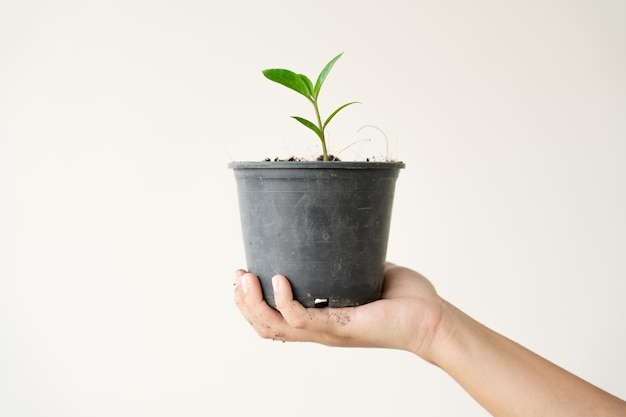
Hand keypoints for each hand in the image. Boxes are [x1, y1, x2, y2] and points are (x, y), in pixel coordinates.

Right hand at [233, 262, 447, 361]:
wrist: (433, 317)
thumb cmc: (405, 300)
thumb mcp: (366, 274)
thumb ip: (347, 262)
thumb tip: (337, 238)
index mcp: (321, 320)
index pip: (275, 321)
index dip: (251, 304)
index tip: (241, 275)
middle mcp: (320, 330)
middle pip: (266, 327)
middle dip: (243, 303)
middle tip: (237, 276)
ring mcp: (329, 330)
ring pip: (276, 326)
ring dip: (253, 304)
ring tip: (245, 278)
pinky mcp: (343, 326)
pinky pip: (303, 319)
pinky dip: (285, 301)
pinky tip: (279, 280)